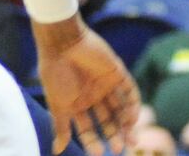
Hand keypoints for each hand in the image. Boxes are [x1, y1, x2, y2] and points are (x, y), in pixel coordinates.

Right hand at [34, 19, 139, 155]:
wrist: (62, 43)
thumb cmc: (55, 74)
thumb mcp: (58, 104)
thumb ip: (61, 127)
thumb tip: (56, 151)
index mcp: (77, 103)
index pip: (88, 127)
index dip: (93, 141)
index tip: (98, 153)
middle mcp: (93, 95)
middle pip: (107, 120)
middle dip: (114, 135)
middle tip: (119, 149)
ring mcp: (106, 84)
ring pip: (120, 108)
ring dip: (126, 124)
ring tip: (131, 140)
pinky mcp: (117, 72)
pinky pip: (129, 90)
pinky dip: (133, 104)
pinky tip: (132, 118)